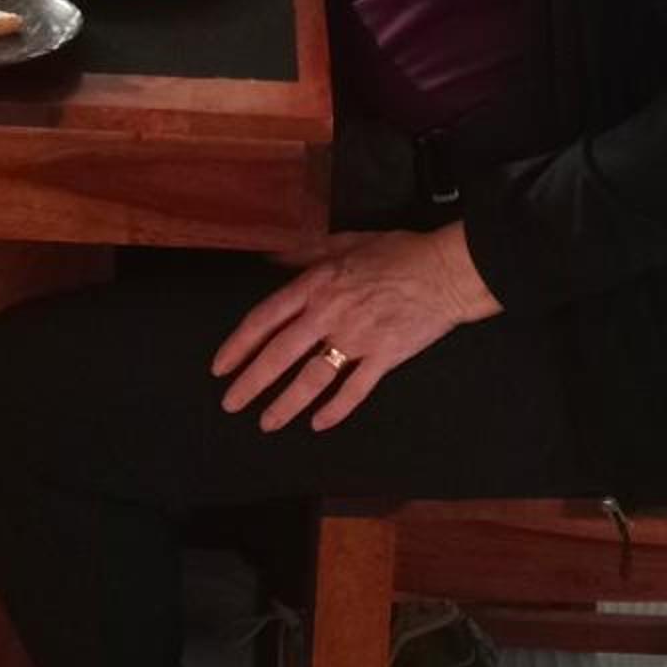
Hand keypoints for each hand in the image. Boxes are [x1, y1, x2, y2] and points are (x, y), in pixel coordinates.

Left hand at [209, 225, 500, 432]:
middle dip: (250, 383)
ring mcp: (356, 338)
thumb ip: (306, 252)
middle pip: (279, 354)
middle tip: (231, 404)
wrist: (446, 270)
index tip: (220, 366)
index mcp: (315, 285)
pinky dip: (335, 409)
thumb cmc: (398, 252)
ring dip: (286, 404)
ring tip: (267, 423)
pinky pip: (354, 390)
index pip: (264, 319)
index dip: (238, 345)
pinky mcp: (384, 357)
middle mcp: (329, 314)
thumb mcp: (345, 242)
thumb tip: (272, 255)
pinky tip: (319, 424)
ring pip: (311, 378)